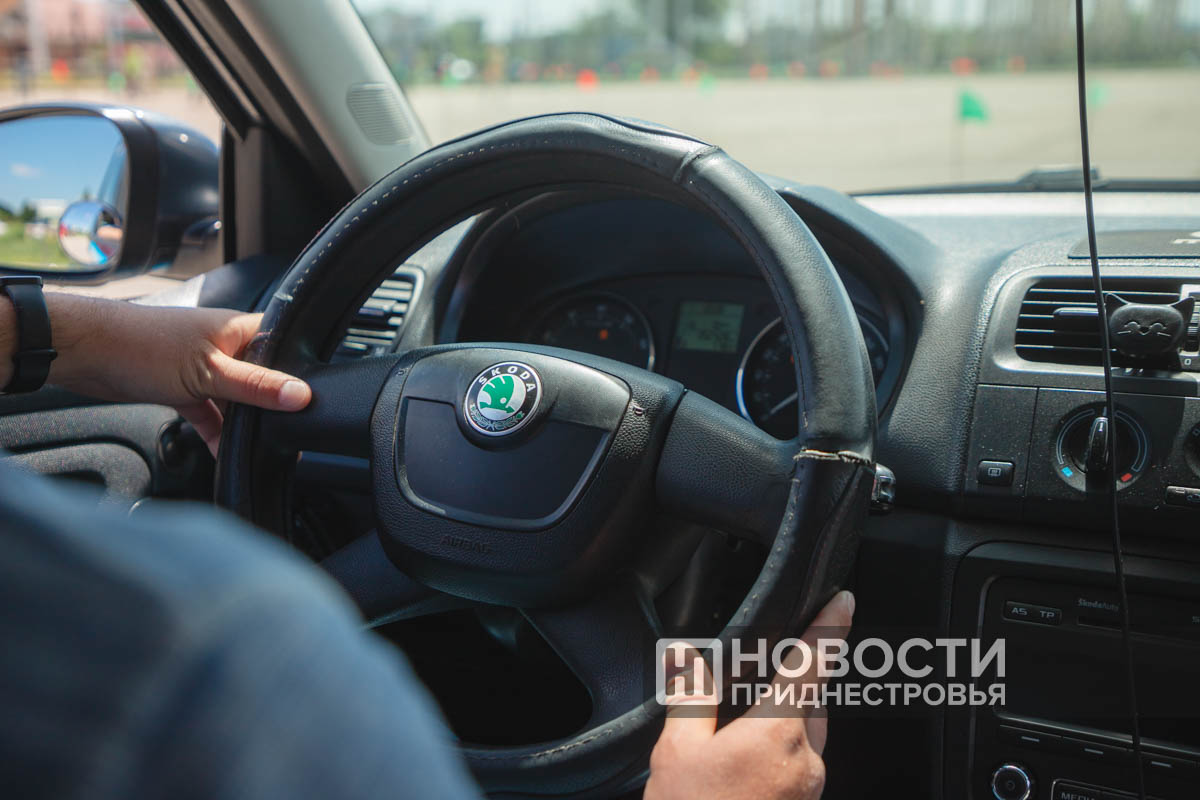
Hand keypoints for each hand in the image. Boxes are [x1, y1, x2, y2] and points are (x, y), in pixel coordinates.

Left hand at [0, 294, 310, 455]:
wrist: (83, 351)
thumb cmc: (141, 346)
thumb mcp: (209, 373)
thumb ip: (256, 387)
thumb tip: (301, 396)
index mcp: (237, 330)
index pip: (284, 345)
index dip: (301, 370)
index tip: (314, 401)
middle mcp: (223, 346)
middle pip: (262, 377)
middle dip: (272, 404)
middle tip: (288, 431)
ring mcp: (202, 367)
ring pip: (235, 398)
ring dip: (241, 421)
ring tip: (258, 446)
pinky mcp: (181, 386)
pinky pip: (209, 412)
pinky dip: (215, 430)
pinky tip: (221, 451)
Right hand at [645, 590, 854, 799]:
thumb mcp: (677, 753)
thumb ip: (692, 700)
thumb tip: (690, 662)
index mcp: (777, 734)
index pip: (811, 666)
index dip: (829, 628)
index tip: (844, 602)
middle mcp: (806, 760)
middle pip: (813, 701)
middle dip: (795, 679)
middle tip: (765, 669)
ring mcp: (809, 789)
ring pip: (809, 734)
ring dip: (787, 717)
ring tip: (742, 723)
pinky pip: (802, 762)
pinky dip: (783, 747)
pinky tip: (747, 758)